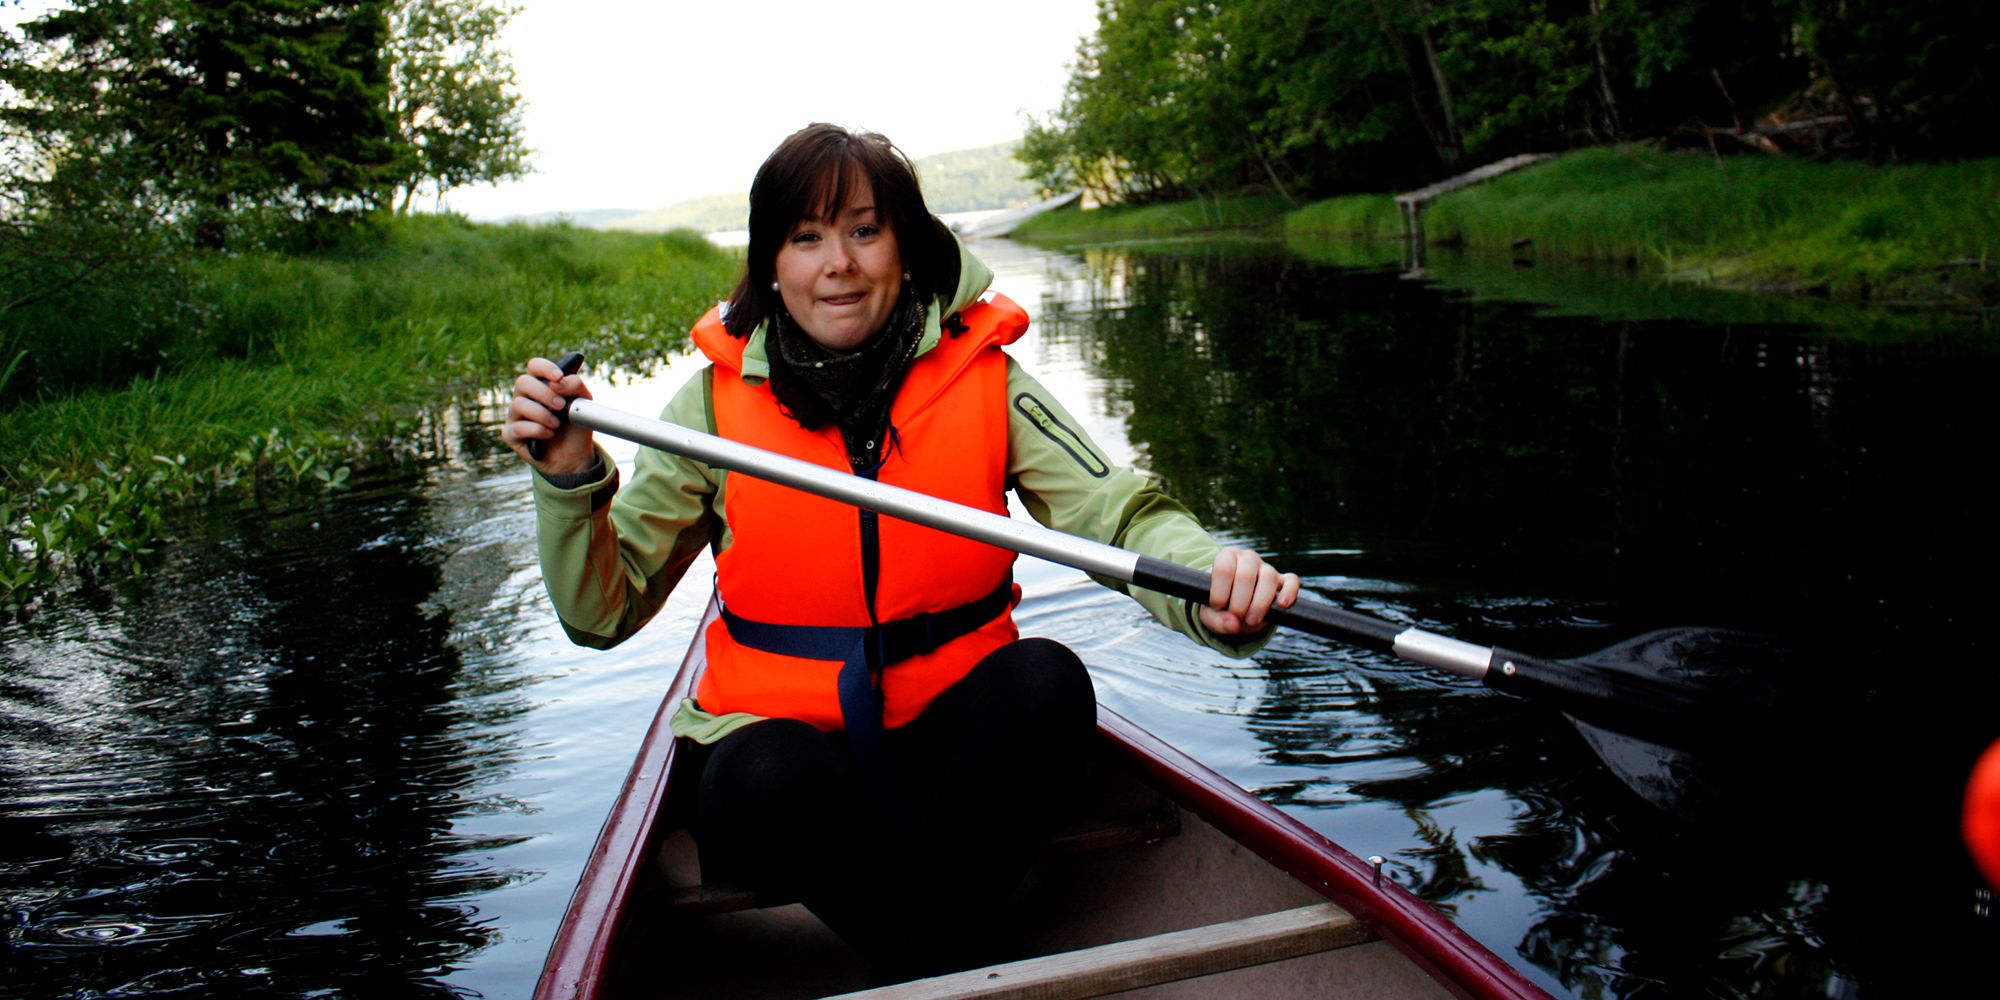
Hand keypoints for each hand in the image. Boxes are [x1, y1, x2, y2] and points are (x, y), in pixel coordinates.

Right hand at [501, 356, 594, 471]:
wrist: (575, 455)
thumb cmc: (575, 424)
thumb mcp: (584, 402)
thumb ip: (576, 386)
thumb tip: (559, 383)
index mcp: (540, 384)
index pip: (534, 366)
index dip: (544, 368)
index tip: (558, 377)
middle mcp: (524, 397)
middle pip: (522, 382)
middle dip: (544, 393)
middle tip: (561, 406)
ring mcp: (515, 415)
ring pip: (518, 404)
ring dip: (542, 414)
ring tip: (557, 424)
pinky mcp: (511, 434)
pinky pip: (518, 427)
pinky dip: (537, 431)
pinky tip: (549, 435)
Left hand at [1199, 547, 1299, 636]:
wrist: (1236, 611)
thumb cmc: (1222, 607)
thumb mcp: (1211, 614)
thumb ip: (1216, 620)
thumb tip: (1234, 624)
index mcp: (1227, 558)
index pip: (1224, 568)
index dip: (1220, 593)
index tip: (1218, 608)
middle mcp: (1248, 558)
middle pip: (1246, 574)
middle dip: (1240, 602)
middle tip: (1236, 618)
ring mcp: (1267, 568)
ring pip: (1268, 577)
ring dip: (1259, 603)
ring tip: (1251, 620)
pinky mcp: (1284, 580)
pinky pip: (1292, 581)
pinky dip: (1289, 593)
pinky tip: (1282, 605)